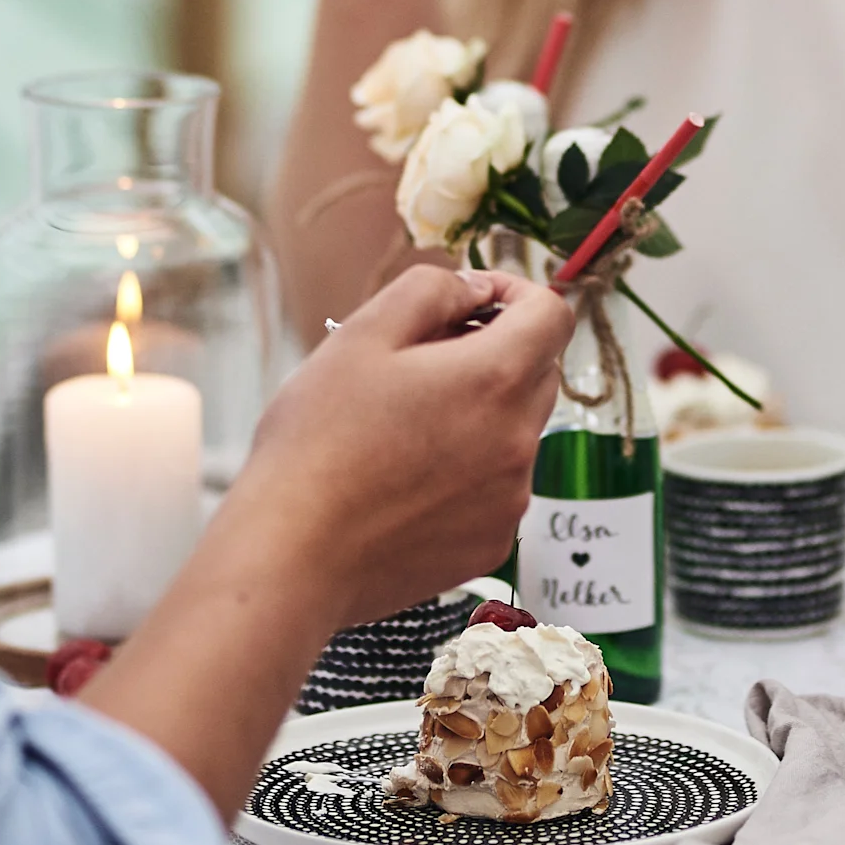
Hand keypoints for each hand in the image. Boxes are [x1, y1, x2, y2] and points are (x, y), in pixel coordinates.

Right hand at [244, 265, 575, 626]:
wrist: (292, 556)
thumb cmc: (316, 442)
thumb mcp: (361, 335)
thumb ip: (431, 291)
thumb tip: (476, 289)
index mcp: (496, 380)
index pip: (552, 314)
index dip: (516, 292)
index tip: (474, 300)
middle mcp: (519, 441)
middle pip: (537, 371)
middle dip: (493, 352)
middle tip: (420, 362)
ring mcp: (510, 500)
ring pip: (514, 430)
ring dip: (478, 414)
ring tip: (401, 428)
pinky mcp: (491, 543)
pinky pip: (497, 486)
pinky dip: (467, 470)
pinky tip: (404, 480)